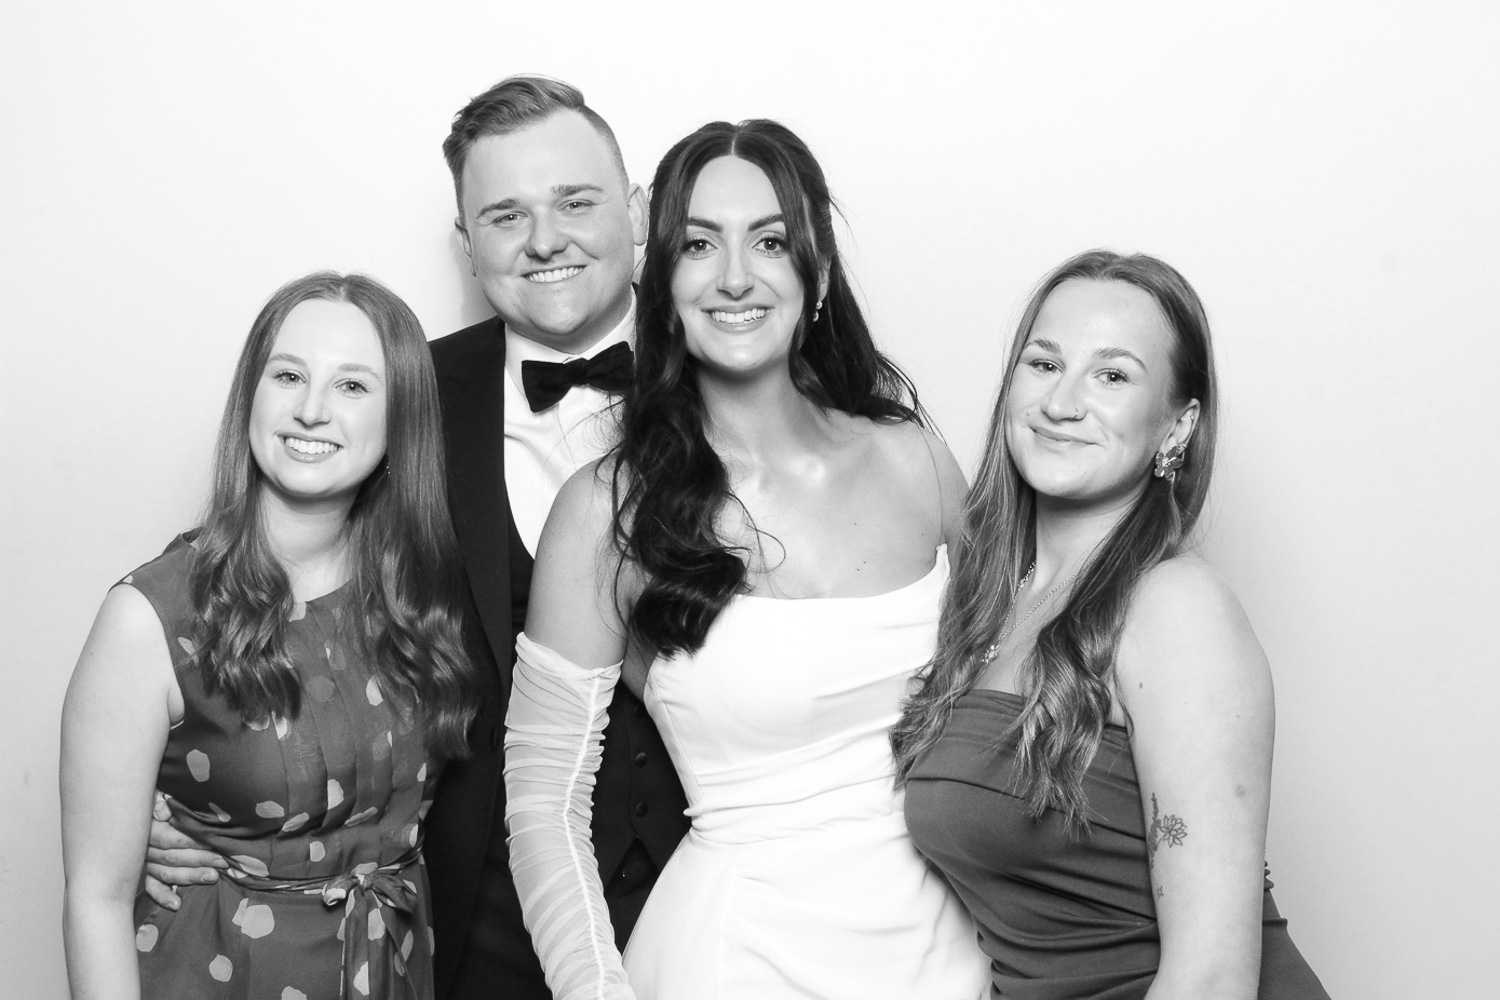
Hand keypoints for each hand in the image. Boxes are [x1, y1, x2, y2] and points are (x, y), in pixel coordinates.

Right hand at [141, 792, 224, 909]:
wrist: (125, 811)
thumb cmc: (146, 801)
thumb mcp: (150, 793)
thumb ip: (156, 801)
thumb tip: (163, 812)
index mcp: (147, 828)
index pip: (173, 839)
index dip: (195, 841)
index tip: (215, 841)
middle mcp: (143, 849)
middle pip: (173, 857)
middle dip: (200, 860)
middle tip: (222, 862)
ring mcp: (142, 863)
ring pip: (166, 873)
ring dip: (189, 877)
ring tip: (212, 877)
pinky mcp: (141, 874)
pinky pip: (151, 888)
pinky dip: (162, 896)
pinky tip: (176, 904)